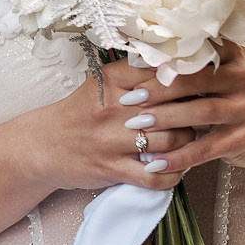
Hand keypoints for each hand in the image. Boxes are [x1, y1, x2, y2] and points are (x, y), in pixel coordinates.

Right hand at [23, 58, 198, 193]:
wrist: (43, 146)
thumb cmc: (79, 113)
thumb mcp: (102, 84)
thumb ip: (136, 74)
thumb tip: (180, 67)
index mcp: (113, 82)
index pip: (164, 75)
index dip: (188, 82)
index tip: (201, 87)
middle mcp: (114, 108)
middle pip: (174, 109)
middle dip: (193, 115)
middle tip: (200, 116)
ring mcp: (112, 140)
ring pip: (171, 142)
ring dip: (186, 144)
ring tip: (186, 142)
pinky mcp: (112, 169)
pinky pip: (155, 177)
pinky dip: (171, 175)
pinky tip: (172, 168)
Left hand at [110, 45, 244, 175]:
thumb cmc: (227, 96)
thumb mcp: (213, 75)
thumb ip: (184, 67)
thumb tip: (132, 61)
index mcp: (228, 55)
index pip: (194, 52)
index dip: (162, 59)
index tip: (132, 67)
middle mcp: (240, 78)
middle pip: (197, 79)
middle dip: (160, 89)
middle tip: (129, 99)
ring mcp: (244, 109)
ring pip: (203, 111)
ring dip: (168, 118)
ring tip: (138, 125)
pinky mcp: (242, 138)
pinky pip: (208, 148)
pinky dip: (180, 156)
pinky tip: (156, 162)